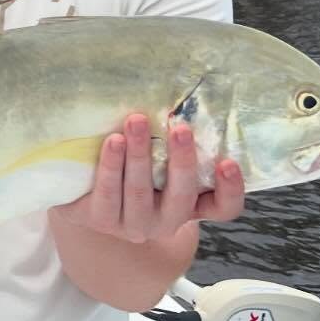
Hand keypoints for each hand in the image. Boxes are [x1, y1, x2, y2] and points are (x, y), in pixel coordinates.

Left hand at [52, 114, 244, 242]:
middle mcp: (166, 221)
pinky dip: (111, 165)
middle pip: (181, 196)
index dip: (230, 189)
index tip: (228, 162)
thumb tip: (176, 96)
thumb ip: (173, 145)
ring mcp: (134, 224)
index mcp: (190, 206)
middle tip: (180, 128)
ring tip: (136, 121)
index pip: (223, 208)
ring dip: (139, 155)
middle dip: (181, 161)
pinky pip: (108, 193)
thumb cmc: (134, 172)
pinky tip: (113, 141)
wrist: (89, 200)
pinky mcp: (101, 220)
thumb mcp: (161, 163)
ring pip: (140, 192)